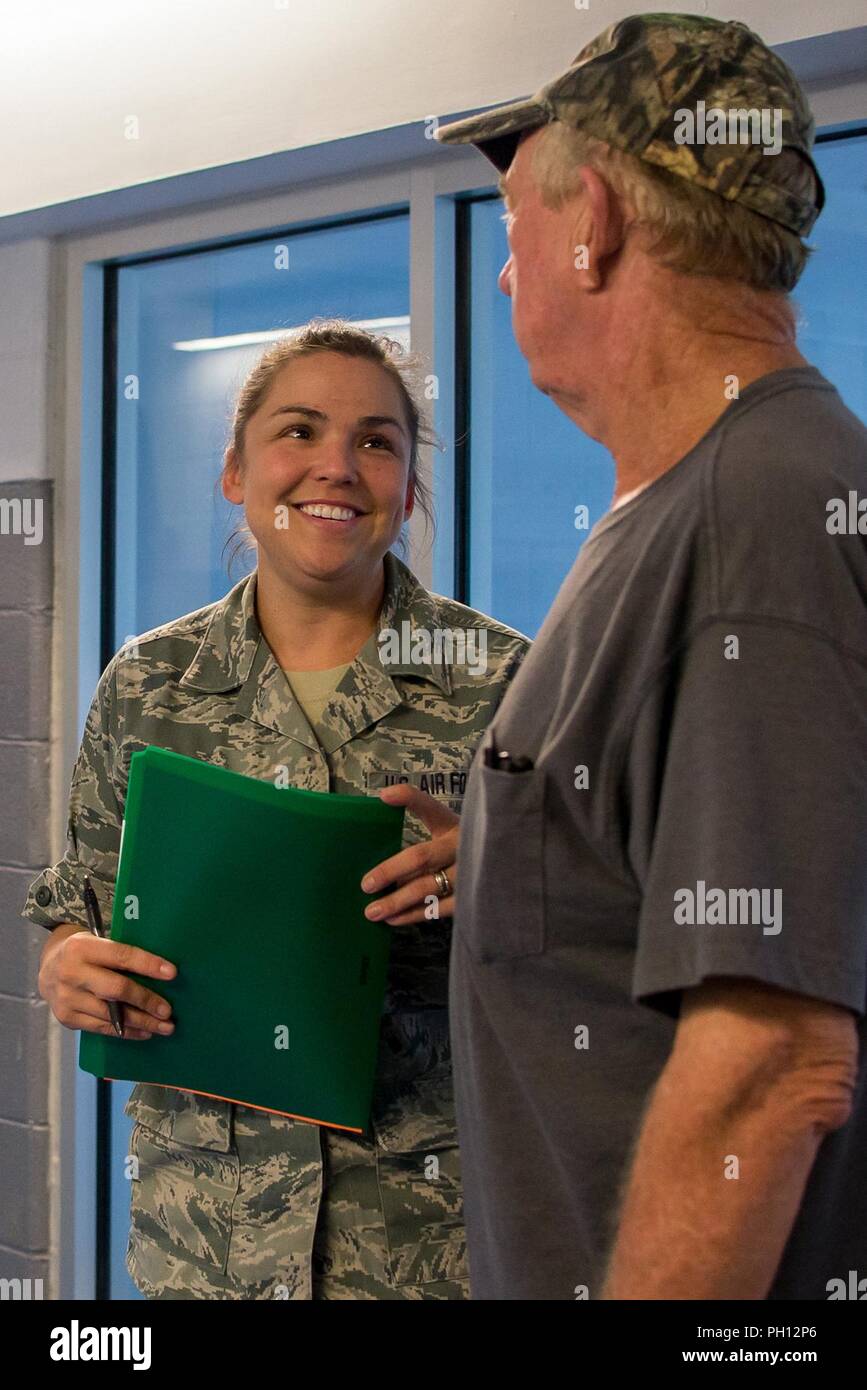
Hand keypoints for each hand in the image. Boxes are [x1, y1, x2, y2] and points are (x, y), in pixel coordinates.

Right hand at [39, 923, 177, 1039]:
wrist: (48, 970)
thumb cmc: (85, 954)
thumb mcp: (97, 942)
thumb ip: (121, 954)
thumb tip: (162, 971)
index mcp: (82, 947)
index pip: (121, 955)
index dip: (148, 964)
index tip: (172, 973)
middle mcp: (72, 973)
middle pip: (116, 989)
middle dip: (146, 1000)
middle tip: (168, 1010)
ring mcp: (67, 998)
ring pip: (110, 1014)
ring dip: (141, 1022)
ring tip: (165, 1027)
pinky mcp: (67, 1018)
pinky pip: (102, 1028)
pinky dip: (126, 1032)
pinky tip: (145, 1032)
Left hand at [361, 784, 459, 924]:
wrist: (504, 867)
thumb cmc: (462, 847)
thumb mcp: (446, 828)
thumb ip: (418, 819)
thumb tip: (384, 803)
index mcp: (453, 825)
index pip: (429, 807)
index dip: (408, 798)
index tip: (385, 796)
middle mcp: (461, 846)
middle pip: (421, 857)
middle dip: (390, 871)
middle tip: (366, 884)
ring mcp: (469, 873)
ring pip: (427, 887)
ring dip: (397, 901)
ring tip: (373, 911)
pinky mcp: (472, 898)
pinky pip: (438, 908)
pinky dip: (414, 915)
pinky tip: (394, 919)